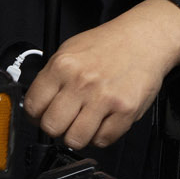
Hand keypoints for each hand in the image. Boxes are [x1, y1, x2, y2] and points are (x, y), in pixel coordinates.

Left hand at [24, 0, 179, 148]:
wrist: (146, 37)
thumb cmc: (110, 44)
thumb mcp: (71, 50)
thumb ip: (52, 77)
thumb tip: (37, 104)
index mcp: (63, 65)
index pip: (32, 107)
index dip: (37, 114)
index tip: (46, 113)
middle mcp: (82, 82)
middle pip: (51, 127)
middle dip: (58, 126)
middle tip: (68, 118)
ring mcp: (104, 97)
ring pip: (75, 140)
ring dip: (80, 134)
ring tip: (87, 120)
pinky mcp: (126, 109)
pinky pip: (103, 140)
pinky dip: (103, 134)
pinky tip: (105, 119)